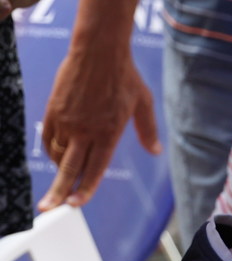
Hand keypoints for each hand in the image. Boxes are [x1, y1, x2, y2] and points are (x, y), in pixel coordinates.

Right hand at [39, 44, 161, 209]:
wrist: (98, 51)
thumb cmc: (125, 77)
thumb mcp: (143, 103)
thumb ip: (148, 131)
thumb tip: (155, 151)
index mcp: (109, 132)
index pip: (95, 168)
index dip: (85, 189)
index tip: (76, 204)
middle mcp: (86, 130)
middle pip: (69, 168)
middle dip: (59, 191)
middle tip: (48, 209)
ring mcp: (67, 121)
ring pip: (59, 154)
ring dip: (60, 170)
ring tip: (60, 182)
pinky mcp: (54, 111)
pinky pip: (50, 138)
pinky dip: (52, 150)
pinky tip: (57, 157)